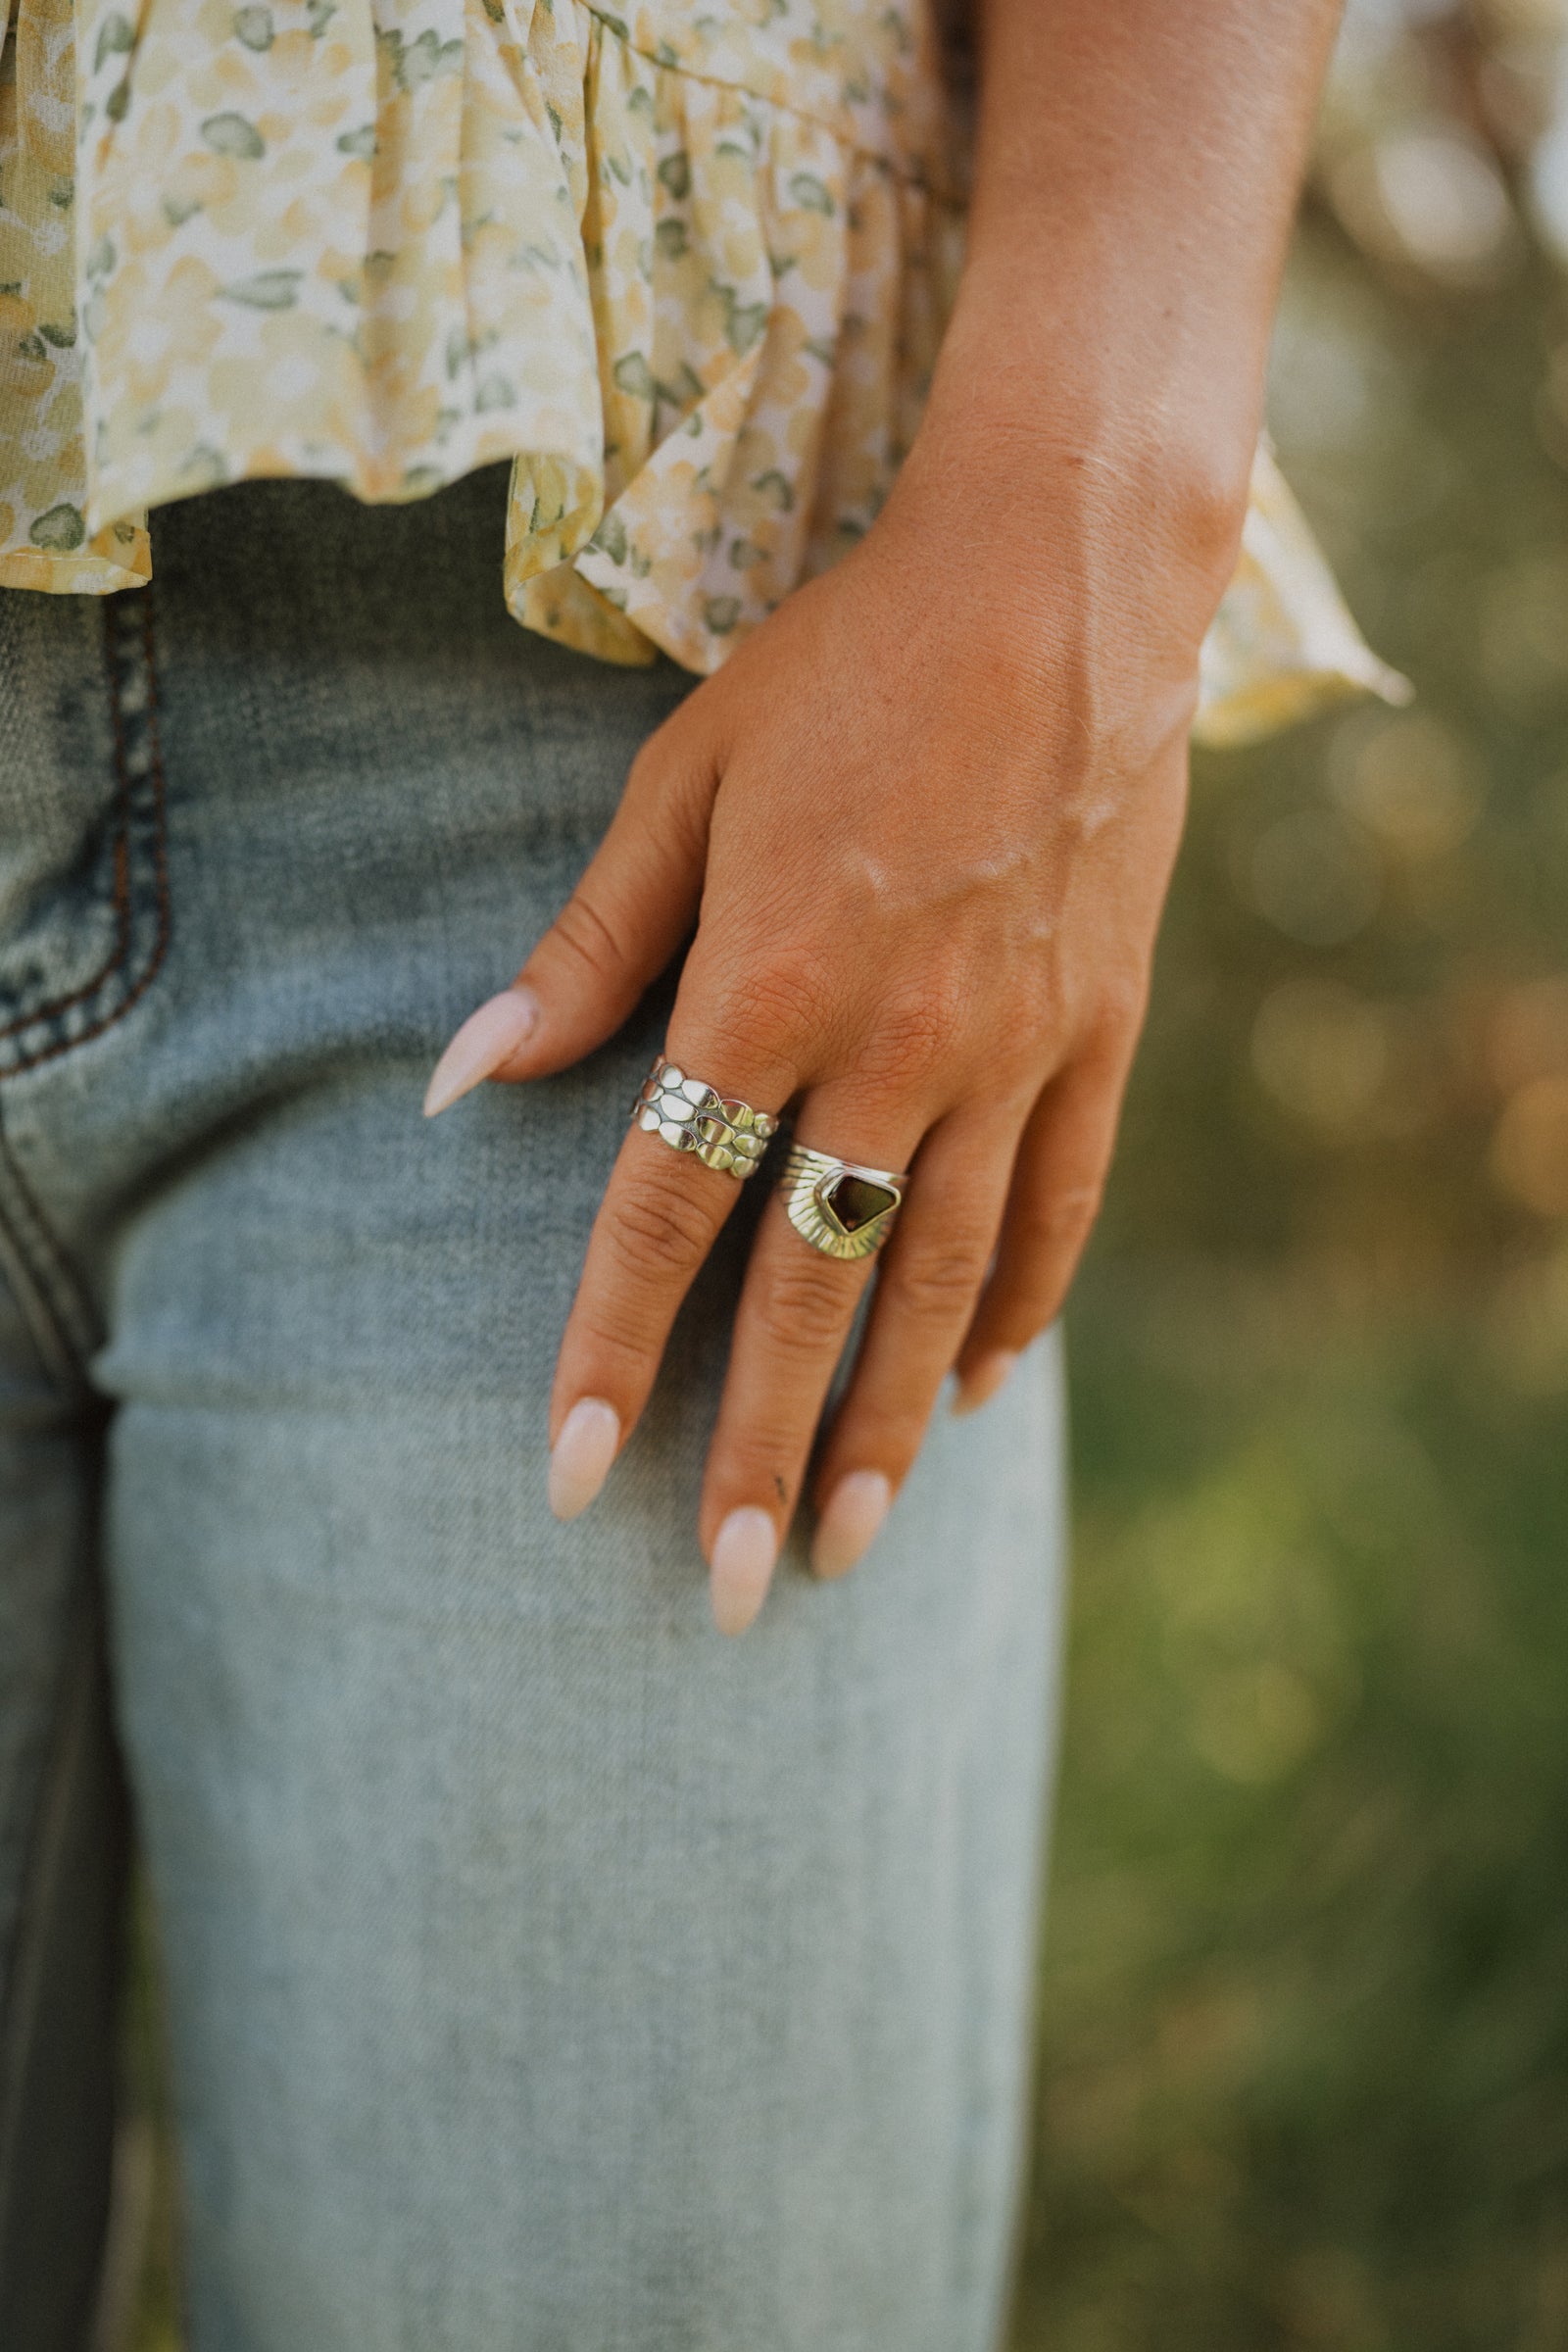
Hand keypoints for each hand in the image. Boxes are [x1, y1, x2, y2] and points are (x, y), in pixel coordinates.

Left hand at [424, 421, 1239, 1632]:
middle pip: (809, 1291)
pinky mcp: (1099, 1036)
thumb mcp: (683, 783)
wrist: (1062, 585)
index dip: (613, 1352)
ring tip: (846, 1548)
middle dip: (756, 1452)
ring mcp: (1011, 1055)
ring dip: (890, 1427)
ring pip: (940, 1281)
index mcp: (767, 989)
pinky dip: (1019, 1308)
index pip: (667, 1214)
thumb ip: (584, 949)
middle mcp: (893, 1053)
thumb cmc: (847, 669)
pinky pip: (1061, 1207)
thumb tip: (464, 1080)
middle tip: (721, 1594)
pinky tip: (981, 1387)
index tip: (574, 1477)